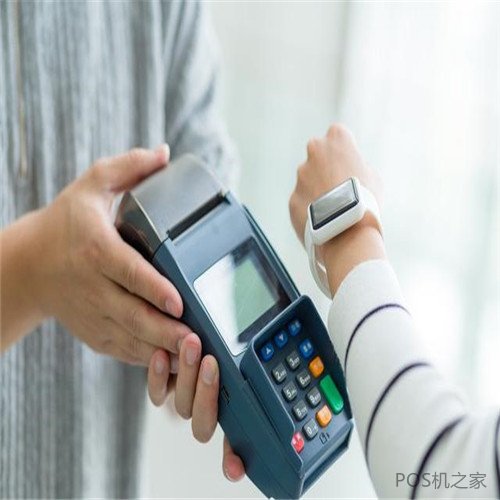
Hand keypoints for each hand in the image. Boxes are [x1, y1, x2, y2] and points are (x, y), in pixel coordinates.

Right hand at [34, 145, 190, 363]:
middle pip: (133, 314)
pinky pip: (123, 350)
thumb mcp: (92, 185)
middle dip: (166, 331)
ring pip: (131, 338)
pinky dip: (148, 359)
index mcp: (97, 249)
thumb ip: (129, 167)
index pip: (129, 272)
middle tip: (199, 340)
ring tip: (195, 357)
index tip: (179, 301)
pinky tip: (174, 364)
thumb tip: (165, 153)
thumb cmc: (67, 223)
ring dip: (162, 351)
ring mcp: (93, 314)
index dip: (154, 288)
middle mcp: (94, 286)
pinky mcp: (94, 332)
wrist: (29, 265)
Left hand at [147, 340, 245, 481]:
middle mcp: (209, 408)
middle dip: (206, 394)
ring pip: (182, 405)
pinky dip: (157, 376)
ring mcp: (186, 399)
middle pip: (203, 425)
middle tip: (211, 362)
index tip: (234, 466)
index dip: (235, 459)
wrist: (181, 334)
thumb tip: (277, 357)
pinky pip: (157, 393)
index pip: (237, 442)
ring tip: (192, 344)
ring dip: (187, 374)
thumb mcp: (245, 352)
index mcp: (234, 407)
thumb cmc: (222, 342)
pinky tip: (163, 355)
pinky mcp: (163, 386)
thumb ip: (254, 363)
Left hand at [289, 124, 385, 292]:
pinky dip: (310, 209)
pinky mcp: (292, 198)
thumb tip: (350, 171)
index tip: (349, 163)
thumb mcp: (373, 176)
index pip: (338, 135)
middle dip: (325, 167)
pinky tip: (324, 221)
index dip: (344, 151)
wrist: (347, 228)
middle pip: (318, 155)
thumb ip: (357, 166)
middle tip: (339, 186)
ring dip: (317, 190)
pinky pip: (302, 202)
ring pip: (307, 180)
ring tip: (333, 209)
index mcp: (337, 138)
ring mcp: (301, 175)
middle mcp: (314, 151)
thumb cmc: (367, 199)